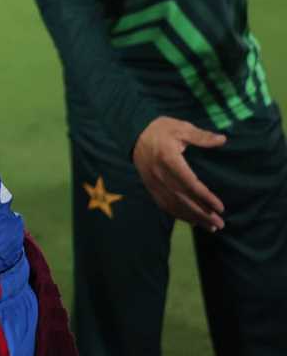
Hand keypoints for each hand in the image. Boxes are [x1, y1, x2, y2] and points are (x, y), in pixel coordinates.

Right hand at [132, 116, 225, 230]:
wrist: (133, 134)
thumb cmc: (159, 130)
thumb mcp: (180, 127)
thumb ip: (200, 136)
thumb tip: (222, 139)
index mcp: (168, 159)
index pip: (189, 183)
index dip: (205, 197)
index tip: (220, 207)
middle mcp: (160, 174)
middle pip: (183, 199)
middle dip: (202, 213)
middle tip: (220, 224)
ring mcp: (153, 182)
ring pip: (174, 205)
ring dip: (192, 218)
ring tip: (210, 227)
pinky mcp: (150, 186)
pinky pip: (164, 204)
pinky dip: (178, 215)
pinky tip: (191, 221)